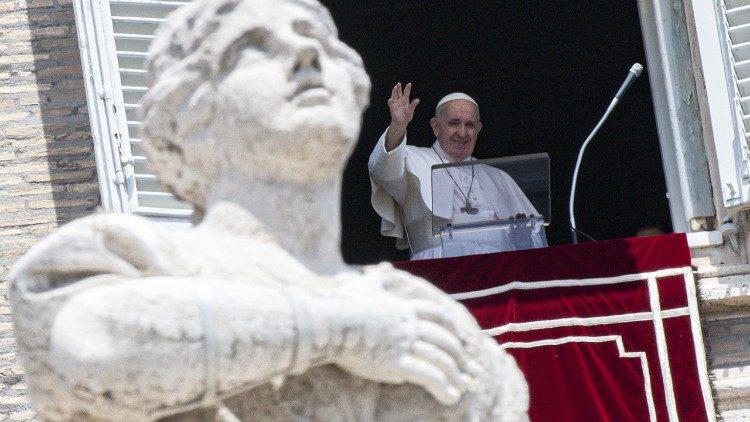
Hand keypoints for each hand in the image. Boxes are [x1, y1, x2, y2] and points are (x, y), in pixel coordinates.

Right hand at [331, 282, 480, 405]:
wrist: (329, 321)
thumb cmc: (343, 304)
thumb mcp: (365, 286)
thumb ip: (378, 278)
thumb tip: (382, 267)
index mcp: (405, 308)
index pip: (437, 315)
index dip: (452, 328)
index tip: (461, 339)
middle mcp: (410, 325)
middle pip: (444, 339)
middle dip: (460, 356)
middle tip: (470, 369)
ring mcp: (405, 344)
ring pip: (440, 358)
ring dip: (456, 374)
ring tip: (465, 387)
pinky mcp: (396, 363)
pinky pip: (428, 376)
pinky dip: (443, 387)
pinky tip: (450, 397)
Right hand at [388, 82, 419, 127]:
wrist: (401, 122)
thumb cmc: (407, 116)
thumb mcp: (411, 110)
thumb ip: (413, 105)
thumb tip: (417, 100)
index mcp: (405, 100)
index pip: (406, 92)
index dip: (407, 88)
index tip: (409, 84)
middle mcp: (400, 100)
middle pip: (399, 92)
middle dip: (398, 88)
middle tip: (399, 83)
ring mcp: (395, 103)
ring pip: (394, 96)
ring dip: (394, 92)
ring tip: (395, 87)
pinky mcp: (392, 107)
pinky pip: (390, 103)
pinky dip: (390, 101)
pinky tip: (391, 99)